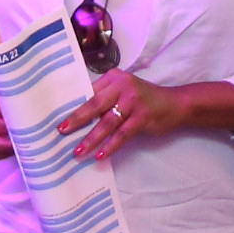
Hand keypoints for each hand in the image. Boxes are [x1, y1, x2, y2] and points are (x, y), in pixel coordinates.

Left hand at [59, 70, 190, 161]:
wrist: (175, 104)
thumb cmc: (144, 99)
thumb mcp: (123, 92)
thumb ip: (105, 99)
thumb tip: (77, 118)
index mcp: (113, 78)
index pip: (88, 92)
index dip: (73, 106)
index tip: (58, 117)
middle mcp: (122, 86)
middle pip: (94, 104)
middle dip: (77, 120)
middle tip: (61, 131)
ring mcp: (134, 101)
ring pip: (107, 122)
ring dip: (91, 138)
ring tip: (78, 151)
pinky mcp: (143, 117)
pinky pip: (122, 134)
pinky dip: (110, 145)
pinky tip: (100, 154)